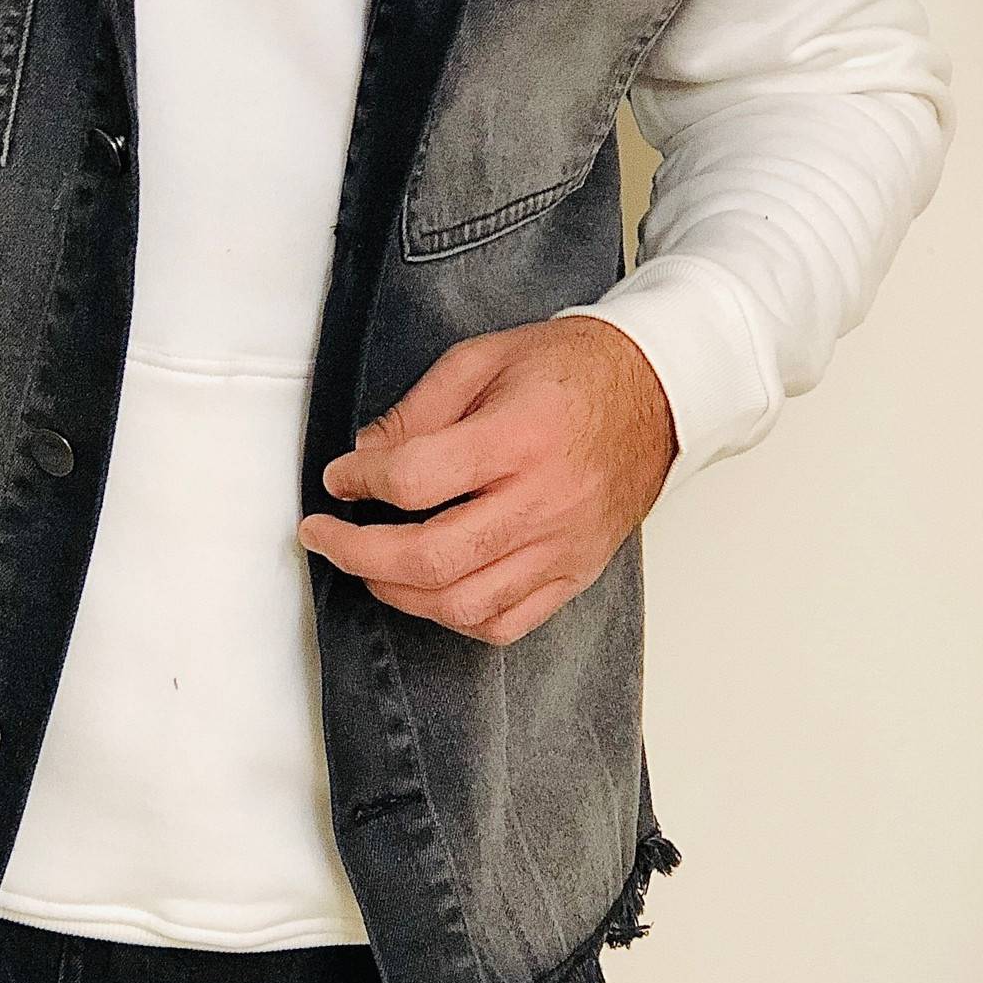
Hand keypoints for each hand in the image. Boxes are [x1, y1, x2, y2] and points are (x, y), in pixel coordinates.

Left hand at [298, 315, 676, 646]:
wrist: (657, 394)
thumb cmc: (572, 372)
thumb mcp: (483, 358)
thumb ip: (419, 409)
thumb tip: (365, 456)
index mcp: (518, 436)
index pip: (417, 478)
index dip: (361, 482)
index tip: (338, 478)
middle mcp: (543, 500)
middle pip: (433, 557)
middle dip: (358, 554)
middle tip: (325, 537)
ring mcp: (562, 546)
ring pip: (464, 604)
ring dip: (397, 592)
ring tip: (368, 566)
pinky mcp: (574, 573)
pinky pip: (505, 624)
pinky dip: (453, 618)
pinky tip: (427, 591)